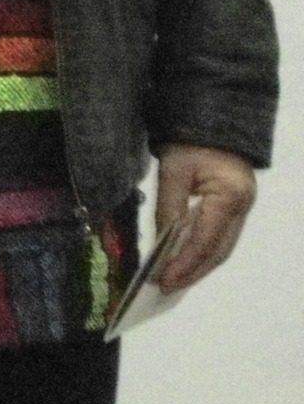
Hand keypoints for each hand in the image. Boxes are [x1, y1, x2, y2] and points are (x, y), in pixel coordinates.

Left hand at [153, 143, 255, 293]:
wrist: (211, 116)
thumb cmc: (190, 140)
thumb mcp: (173, 171)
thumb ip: (168, 208)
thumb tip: (161, 245)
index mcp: (230, 196)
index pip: (206, 240)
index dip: (185, 263)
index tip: (163, 279)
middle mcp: (242, 206)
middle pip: (218, 250)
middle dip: (191, 271)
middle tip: (165, 287)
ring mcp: (242, 208)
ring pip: (221, 247)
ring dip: (197, 265)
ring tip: (172, 280)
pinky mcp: (234, 207)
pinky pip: (219, 236)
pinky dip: (201, 251)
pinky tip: (183, 260)